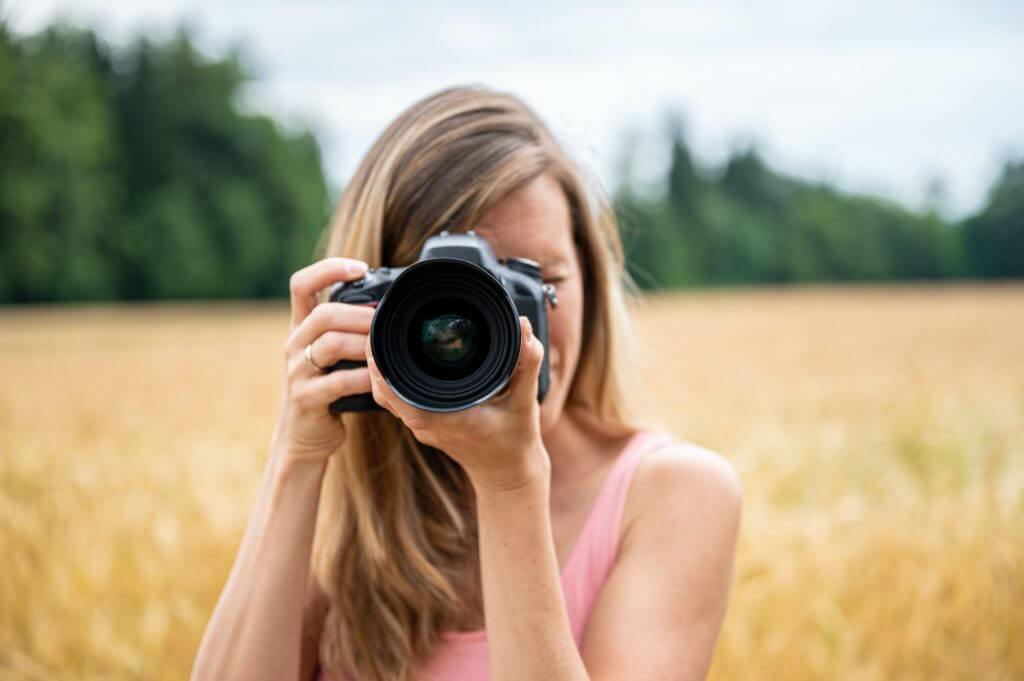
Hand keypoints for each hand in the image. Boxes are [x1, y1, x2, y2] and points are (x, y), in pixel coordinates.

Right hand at [271, 257, 374, 463]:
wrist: (303, 437)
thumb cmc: (327, 390)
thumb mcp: (331, 355)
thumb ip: (348, 330)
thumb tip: (389, 306)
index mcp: (301, 328)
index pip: (301, 284)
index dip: (328, 269)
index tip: (360, 268)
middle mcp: (294, 344)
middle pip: (323, 314)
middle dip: (360, 314)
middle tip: (386, 321)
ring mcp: (297, 372)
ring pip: (330, 344)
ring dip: (365, 344)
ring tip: (384, 350)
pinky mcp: (306, 398)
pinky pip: (338, 382)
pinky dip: (364, 378)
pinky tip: (379, 380)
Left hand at [365, 315, 549, 490]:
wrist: (509, 471)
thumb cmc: (516, 438)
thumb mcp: (525, 399)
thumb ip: (526, 362)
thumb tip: (524, 326)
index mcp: (444, 418)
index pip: (396, 394)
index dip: (381, 367)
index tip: (378, 337)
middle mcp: (426, 423)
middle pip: (383, 390)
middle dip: (376, 357)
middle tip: (379, 324)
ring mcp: (422, 426)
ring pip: (386, 396)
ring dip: (381, 368)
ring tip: (383, 335)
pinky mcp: (424, 424)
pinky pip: (397, 399)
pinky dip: (391, 378)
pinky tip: (396, 357)